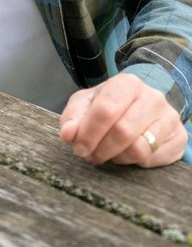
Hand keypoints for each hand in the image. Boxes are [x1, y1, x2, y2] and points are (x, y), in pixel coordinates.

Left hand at [59, 72, 186, 166]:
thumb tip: (68, 134)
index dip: (89, 133)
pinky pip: (153, 160)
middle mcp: (152, 97)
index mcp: (127, 83)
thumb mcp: (85, 104)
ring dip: (117, 158)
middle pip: (123, 131)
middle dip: (101, 149)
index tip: (79, 148)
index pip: (106, 110)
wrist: (141, 105)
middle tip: (91, 155)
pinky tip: (126, 154)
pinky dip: (134, 163)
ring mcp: (169, 117)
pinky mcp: (178, 138)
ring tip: (109, 153)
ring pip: (139, 149)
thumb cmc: (108, 104)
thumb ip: (72, 118)